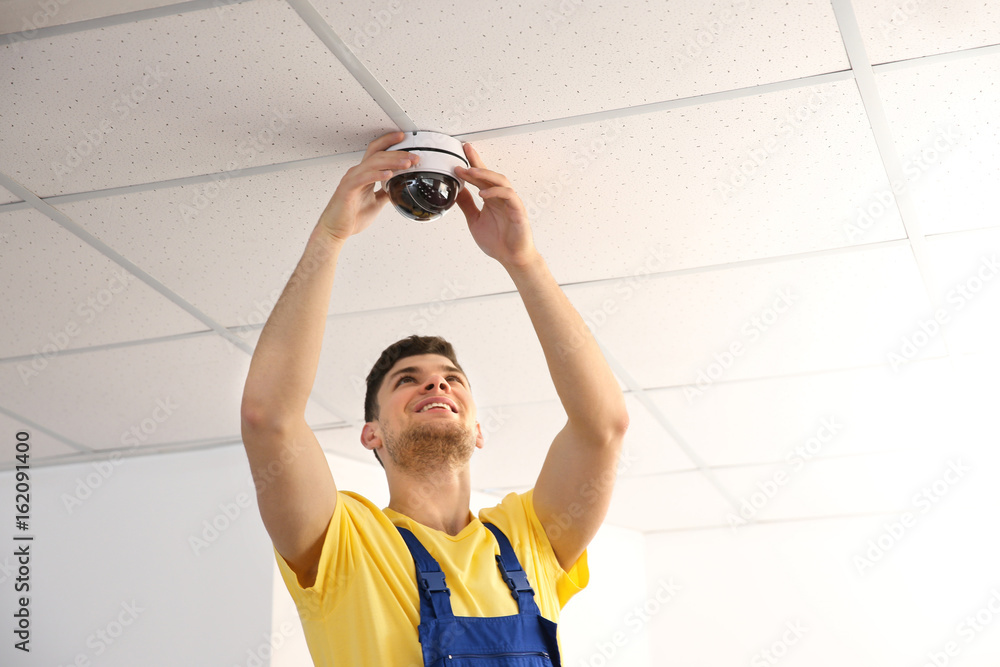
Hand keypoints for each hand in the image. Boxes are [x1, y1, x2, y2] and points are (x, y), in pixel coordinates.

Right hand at [316, 131, 418, 241]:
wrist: (335, 230)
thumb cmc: (350, 217)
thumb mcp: (375, 202)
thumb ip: (385, 193)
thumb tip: (398, 188)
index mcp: (363, 174)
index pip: (377, 152)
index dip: (389, 143)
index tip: (404, 139)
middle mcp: (357, 173)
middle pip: (378, 155)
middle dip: (398, 153)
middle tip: (414, 156)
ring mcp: (352, 179)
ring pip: (373, 163)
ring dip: (392, 161)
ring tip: (407, 162)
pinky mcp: (348, 189)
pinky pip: (364, 178)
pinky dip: (377, 174)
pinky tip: (389, 174)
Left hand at [454, 143, 537, 268]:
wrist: (512, 258)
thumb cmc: (498, 242)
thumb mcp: (474, 220)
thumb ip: (467, 205)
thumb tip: (456, 191)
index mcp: (491, 198)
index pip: (481, 177)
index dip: (473, 162)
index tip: (462, 150)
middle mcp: (501, 198)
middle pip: (489, 175)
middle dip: (476, 164)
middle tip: (462, 156)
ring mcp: (511, 203)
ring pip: (500, 181)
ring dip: (485, 175)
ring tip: (469, 172)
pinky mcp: (518, 211)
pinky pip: (508, 196)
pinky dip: (495, 192)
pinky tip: (483, 193)